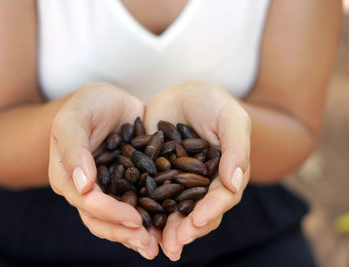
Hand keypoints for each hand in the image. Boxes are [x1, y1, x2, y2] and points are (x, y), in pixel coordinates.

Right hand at [48, 83, 158, 258]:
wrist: (109, 100)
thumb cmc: (87, 104)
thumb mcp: (74, 117)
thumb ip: (74, 148)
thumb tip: (82, 186)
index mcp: (67, 176)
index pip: (86, 202)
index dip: (109, 213)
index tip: (134, 220)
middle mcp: (85, 188)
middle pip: (100, 219)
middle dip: (123, 233)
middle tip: (148, 245)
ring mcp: (107, 189)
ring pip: (116, 220)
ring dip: (135, 235)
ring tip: (156, 247)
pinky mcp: (126, 185)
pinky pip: (135, 206)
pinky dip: (148, 219)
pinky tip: (164, 229)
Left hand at [145, 81, 250, 260]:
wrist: (181, 93)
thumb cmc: (212, 102)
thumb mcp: (230, 118)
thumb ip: (236, 148)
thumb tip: (234, 184)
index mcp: (223, 175)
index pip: (220, 198)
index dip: (210, 212)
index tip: (196, 222)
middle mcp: (201, 185)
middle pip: (196, 212)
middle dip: (185, 230)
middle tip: (173, 245)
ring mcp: (177, 182)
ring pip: (172, 210)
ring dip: (164, 229)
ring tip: (154, 245)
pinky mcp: (155, 176)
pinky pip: (149, 196)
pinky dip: (143, 210)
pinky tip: (134, 223)